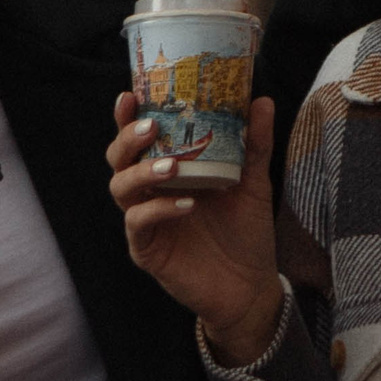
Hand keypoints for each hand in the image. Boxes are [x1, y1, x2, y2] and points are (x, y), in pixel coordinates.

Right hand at [108, 90, 285, 362]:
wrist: (251, 286)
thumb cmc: (245, 231)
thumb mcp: (254, 181)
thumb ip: (255, 144)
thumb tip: (261, 100)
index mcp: (168, 170)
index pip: (139, 139)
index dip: (127, 117)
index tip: (131, 94)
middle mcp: (150, 192)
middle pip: (118, 160)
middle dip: (127, 140)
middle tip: (150, 126)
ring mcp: (145, 221)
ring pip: (121, 189)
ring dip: (142, 172)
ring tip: (171, 165)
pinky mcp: (147, 250)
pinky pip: (139, 224)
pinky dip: (158, 210)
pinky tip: (186, 204)